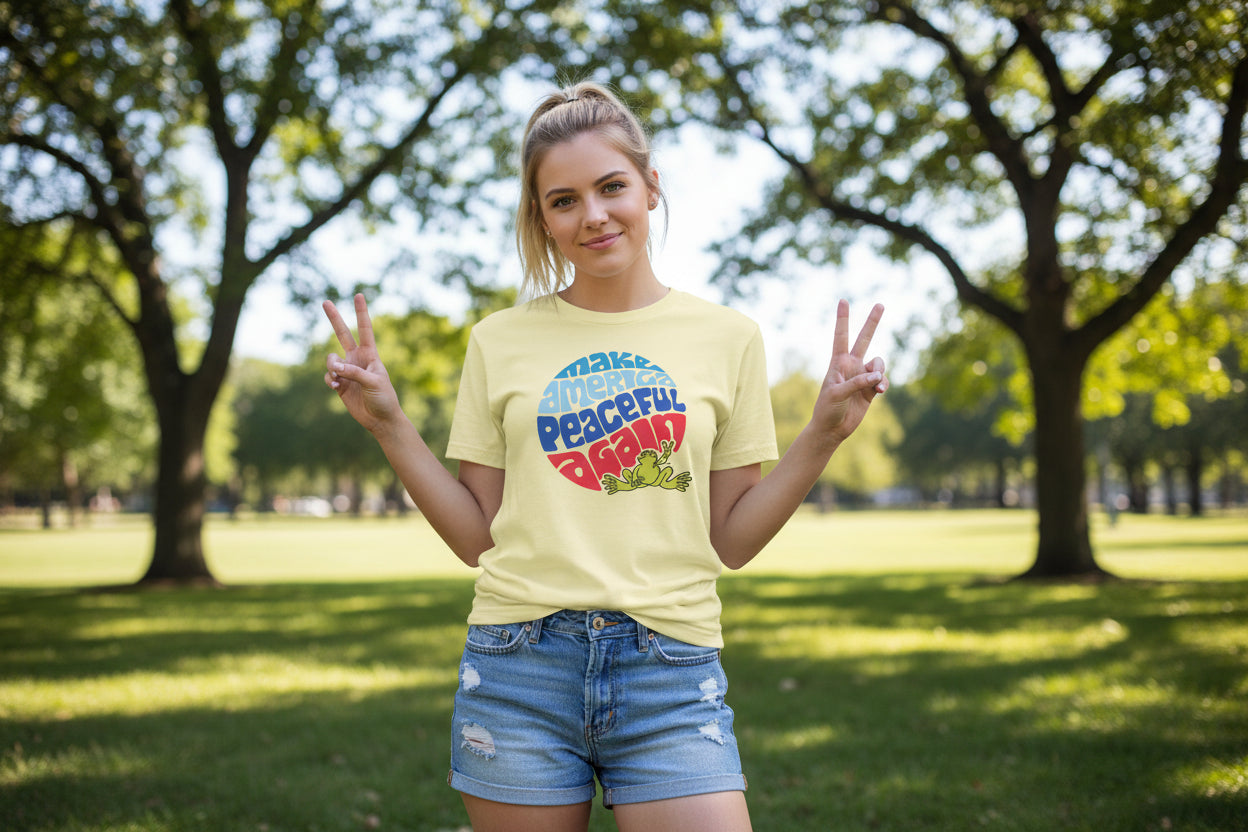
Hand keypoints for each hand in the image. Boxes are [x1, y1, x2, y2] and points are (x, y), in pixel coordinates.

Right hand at [323, 293, 402, 433]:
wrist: (380, 419)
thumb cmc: (384, 398)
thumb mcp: (373, 383)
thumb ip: (354, 372)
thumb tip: (334, 365)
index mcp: (370, 354)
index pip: (364, 329)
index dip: (361, 312)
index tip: (358, 295)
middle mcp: (357, 359)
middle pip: (342, 334)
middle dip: (334, 319)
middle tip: (325, 301)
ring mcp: (348, 371)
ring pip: (331, 360)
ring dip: (332, 367)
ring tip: (339, 379)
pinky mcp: (340, 384)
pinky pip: (329, 376)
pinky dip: (330, 380)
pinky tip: (337, 387)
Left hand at [813, 299, 888, 444]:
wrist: (833, 428)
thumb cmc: (828, 409)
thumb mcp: (837, 394)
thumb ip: (857, 383)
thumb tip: (877, 376)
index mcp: (838, 363)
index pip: (841, 336)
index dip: (843, 319)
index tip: (843, 300)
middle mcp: (851, 366)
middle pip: (864, 339)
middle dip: (872, 322)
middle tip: (880, 304)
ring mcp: (862, 377)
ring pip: (879, 363)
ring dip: (880, 371)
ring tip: (876, 382)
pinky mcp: (871, 390)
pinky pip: (883, 380)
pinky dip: (884, 383)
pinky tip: (880, 391)